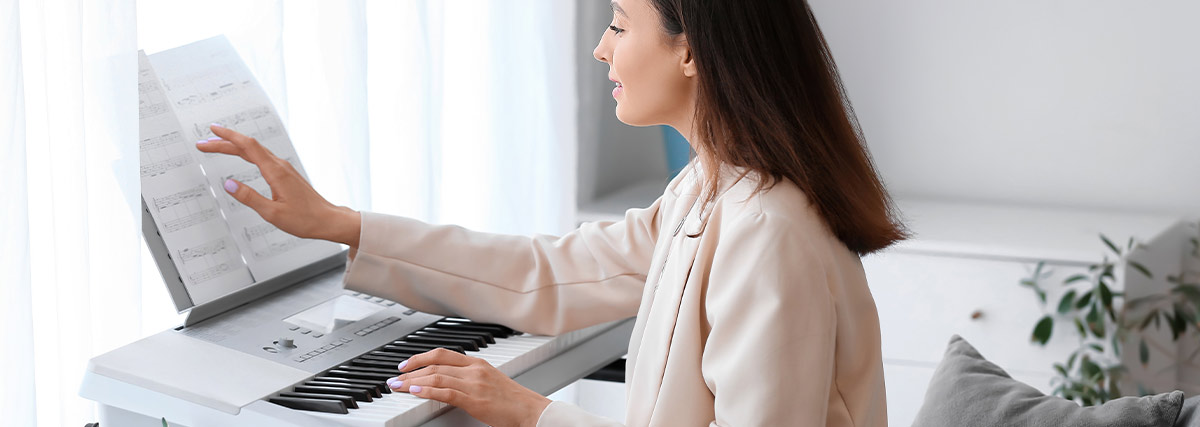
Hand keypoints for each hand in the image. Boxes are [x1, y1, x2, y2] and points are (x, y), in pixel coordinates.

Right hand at [195, 124, 360, 246]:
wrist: (327, 220)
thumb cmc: (305, 219)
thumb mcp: (272, 213)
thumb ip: (249, 198)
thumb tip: (228, 184)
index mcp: (276, 172)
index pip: (248, 147)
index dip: (228, 137)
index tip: (212, 131)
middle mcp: (280, 166)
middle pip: (248, 147)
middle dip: (224, 142)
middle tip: (204, 143)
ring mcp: (284, 169)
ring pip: (255, 151)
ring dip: (235, 146)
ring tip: (217, 146)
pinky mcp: (286, 174)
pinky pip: (262, 157)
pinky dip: (247, 153)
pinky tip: (242, 155)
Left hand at [387, 348, 550, 426]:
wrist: (531, 411)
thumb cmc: (513, 401)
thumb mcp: (489, 382)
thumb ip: (470, 378)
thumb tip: (448, 381)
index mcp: (478, 363)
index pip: (442, 353)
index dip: (419, 357)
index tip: (405, 365)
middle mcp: (474, 369)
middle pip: (434, 364)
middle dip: (410, 371)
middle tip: (395, 378)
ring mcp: (474, 383)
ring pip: (436, 376)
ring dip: (412, 381)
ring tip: (398, 386)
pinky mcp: (474, 399)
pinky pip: (445, 391)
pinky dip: (427, 390)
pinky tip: (416, 392)